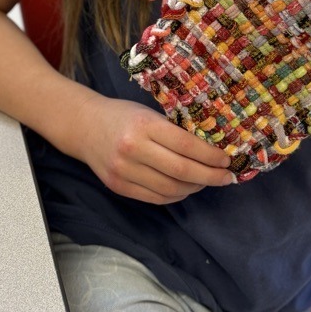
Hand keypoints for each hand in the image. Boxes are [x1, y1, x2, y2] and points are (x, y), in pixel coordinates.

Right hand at [73, 95, 234, 203]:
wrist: (84, 126)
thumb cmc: (123, 116)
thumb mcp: (149, 113)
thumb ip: (174, 131)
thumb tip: (211, 150)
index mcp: (144, 125)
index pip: (186, 145)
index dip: (210, 156)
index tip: (226, 160)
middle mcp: (132, 149)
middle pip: (181, 171)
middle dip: (209, 176)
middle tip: (226, 177)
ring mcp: (123, 171)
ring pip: (170, 189)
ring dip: (193, 188)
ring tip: (205, 181)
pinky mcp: (118, 187)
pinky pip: (155, 198)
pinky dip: (175, 196)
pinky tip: (185, 188)